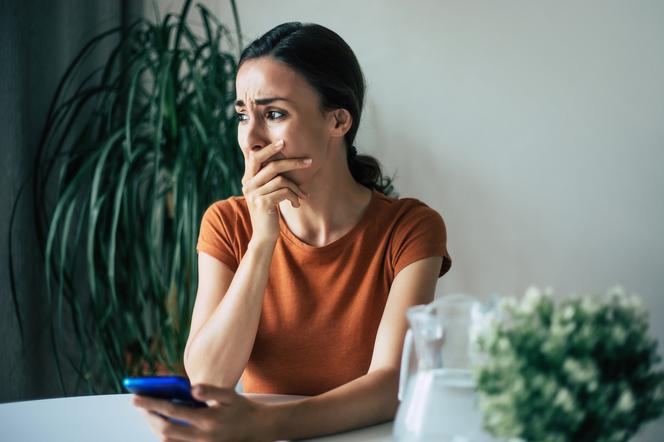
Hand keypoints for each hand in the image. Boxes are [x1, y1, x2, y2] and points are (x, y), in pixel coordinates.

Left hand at [132, 384, 273, 441]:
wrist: (258, 430)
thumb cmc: (242, 409)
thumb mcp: (230, 396)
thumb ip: (211, 391)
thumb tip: (191, 388)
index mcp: (208, 420)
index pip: (172, 411)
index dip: (152, 404)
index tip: (135, 398)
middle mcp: (202, 437)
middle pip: (165, 430)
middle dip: (148, 417)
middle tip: (138, 404)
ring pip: (168, 441)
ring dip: (155, 428)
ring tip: (149, 413)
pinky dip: (166, 437)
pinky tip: (163, 426)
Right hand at [241, 139, 311, 242]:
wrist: (263, 236)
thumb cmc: (269, 212)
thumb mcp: (267, 193)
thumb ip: (269, 178)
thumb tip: (287, 161)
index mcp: (248, 179)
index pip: (255, 156)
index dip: (269, 148)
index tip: (283, 141)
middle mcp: (248, 184)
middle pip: (272, 165)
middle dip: (292, 162)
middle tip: (309, 161)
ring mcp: (254, 194)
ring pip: (282, 180)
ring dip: (297, 188)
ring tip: (303, 196)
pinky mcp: (262, 203)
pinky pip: (284, 192)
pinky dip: (294, 196)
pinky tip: (296, 204)